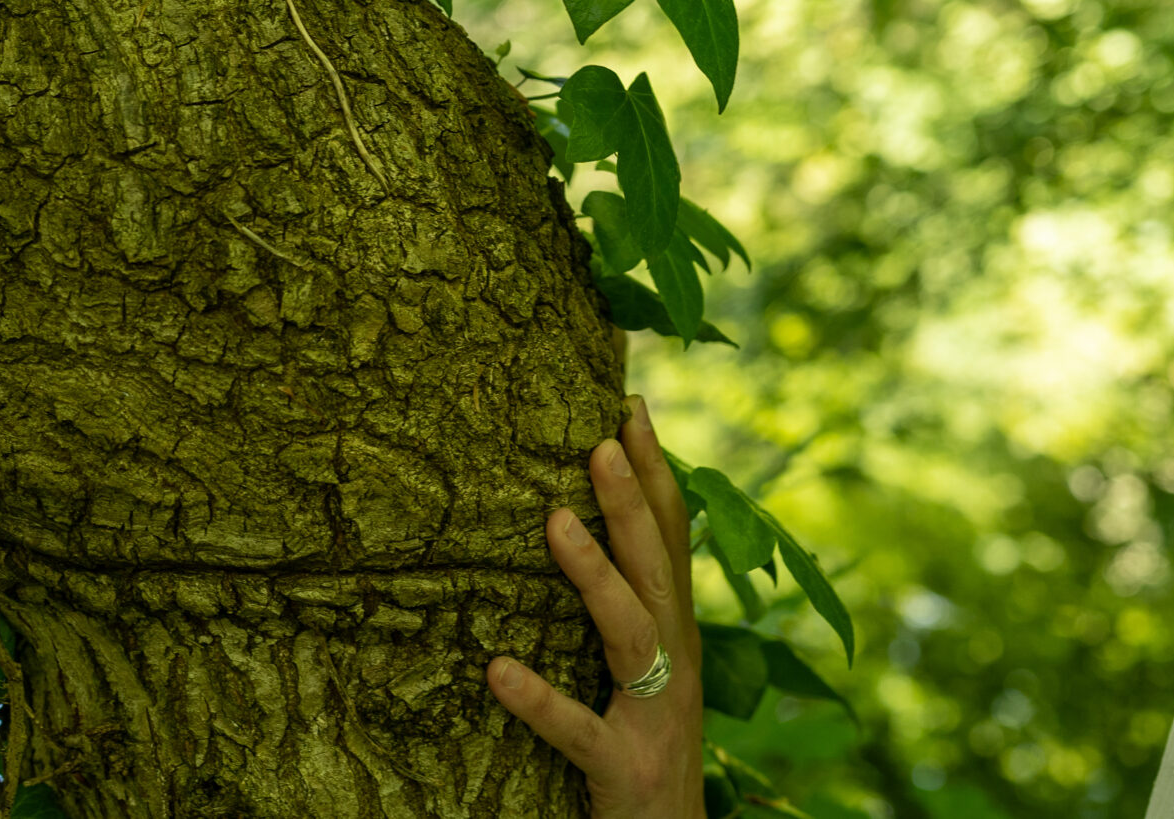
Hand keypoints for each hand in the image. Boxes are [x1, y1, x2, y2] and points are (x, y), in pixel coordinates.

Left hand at [488, 396, 705, 818]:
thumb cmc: (646, 750)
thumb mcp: (646, 670)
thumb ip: (625, 606)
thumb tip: (575, 525)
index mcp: (677, 633)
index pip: (673, 537)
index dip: (657, 471)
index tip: (629, 405)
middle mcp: (676, 662)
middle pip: (658, 566)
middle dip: (634, 498)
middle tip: (599, 435)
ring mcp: (655, 715)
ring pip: (630, 632)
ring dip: (596, 574)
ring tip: (554, 522)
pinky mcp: (625, 768)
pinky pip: (579, 730)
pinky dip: (539, 698)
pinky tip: (496, 670)